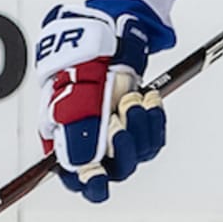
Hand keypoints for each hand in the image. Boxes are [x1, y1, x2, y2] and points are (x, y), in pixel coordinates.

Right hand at [34, 4, 165, 202]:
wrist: (111, 37)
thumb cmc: (86, 62)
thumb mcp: (77, 95)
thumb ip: (79, 133)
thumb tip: (83, 167)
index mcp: (68, 140)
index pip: (78, 180)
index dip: (89, 184)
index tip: (99, 181)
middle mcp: (95, 141)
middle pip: (117, 169)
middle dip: (123, 145)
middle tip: (120, 117)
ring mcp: (119, 132)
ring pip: (140, 153)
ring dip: (140, 126)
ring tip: (134, 99)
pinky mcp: (140, 123)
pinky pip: (155, 137)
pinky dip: (154, 119)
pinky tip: (149, 99)